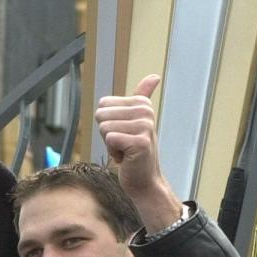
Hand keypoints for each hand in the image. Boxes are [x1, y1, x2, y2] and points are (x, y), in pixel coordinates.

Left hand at [95, 75, 180, 230]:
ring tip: (125, 151)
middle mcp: (145, 112)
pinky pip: (110, 140)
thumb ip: (141, 97)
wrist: (143, 180)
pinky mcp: (139, 142)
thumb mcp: (135, 122)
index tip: (122, 134)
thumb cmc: (134, 152)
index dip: (107, 123)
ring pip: (104, 129)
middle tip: (122, 144)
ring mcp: (144, 126)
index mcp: (142, 103)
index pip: (103, 105)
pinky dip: (113, 153)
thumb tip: (155, 76)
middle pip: (102, 115)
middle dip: (107, 134)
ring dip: (110, 145)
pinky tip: (126, 158)